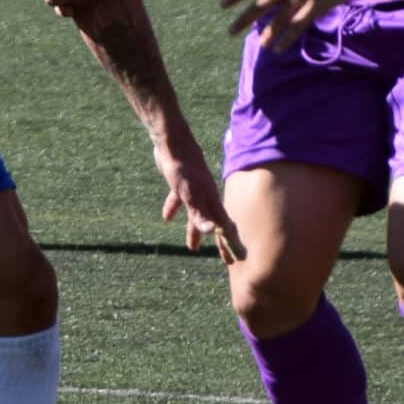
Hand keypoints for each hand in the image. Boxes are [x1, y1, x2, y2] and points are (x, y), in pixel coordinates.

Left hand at [153, 132, 239, 262]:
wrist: (172, 143)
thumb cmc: (182, 168)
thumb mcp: (189, 194)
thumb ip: (199, 212)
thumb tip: (211, 231)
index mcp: (211, 200)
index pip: (223, 226)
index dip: (228, 242)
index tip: (235, 259)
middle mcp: (206, 197)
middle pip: (212, 223)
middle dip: (217, 241)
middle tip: (225, 260)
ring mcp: (194, 190)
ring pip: (196, 215)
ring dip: (194, 230)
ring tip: (192, 247)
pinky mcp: (181, 184)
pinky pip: (180, 201)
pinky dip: (174, 209)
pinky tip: (167, 218)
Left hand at [220, 0, 365, 51]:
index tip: (223, 4)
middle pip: (264, 2)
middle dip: (246, 17)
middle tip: (231, 31)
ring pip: (281, 16)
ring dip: (269, 32)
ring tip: (258, 44)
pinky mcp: (318, 4)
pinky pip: (300, 24)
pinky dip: (289, 37)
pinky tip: (279, 48)